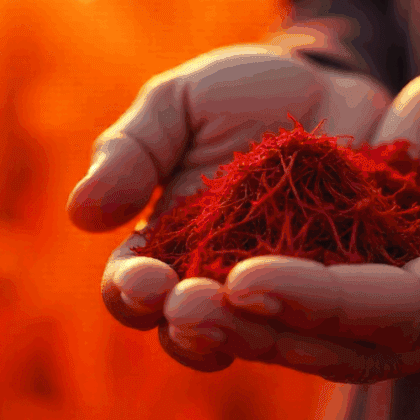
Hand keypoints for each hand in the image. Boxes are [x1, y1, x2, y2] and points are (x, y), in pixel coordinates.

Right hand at [66, 45, 389, 371]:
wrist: (331, 84)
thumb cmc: (239, 94)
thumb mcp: (178, 105)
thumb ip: (131, 152)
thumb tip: (80, 213)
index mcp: (164, 246)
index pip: (131, 288)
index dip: (131, 292)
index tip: (144, 279)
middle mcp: (218, 279)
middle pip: (188, 329)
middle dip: (185, 326)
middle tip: (191, 308)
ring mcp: (281, 289)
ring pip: (258, 335)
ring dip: (247, 334)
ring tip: (248, 314)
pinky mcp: (340, 287)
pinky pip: (328, 314)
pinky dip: (320, 316)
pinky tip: (322, 304)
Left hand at [199, 26, 419, 381]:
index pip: (418, 309)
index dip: (331, 302)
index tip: (245, 279)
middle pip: (365, 348)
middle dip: (273, 331)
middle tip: (184, 310)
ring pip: (336, 349)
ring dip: (255, 335)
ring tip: (176, 311)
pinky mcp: (389, 297)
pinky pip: (324, 323)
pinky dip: (265, 315)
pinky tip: (203, 297)